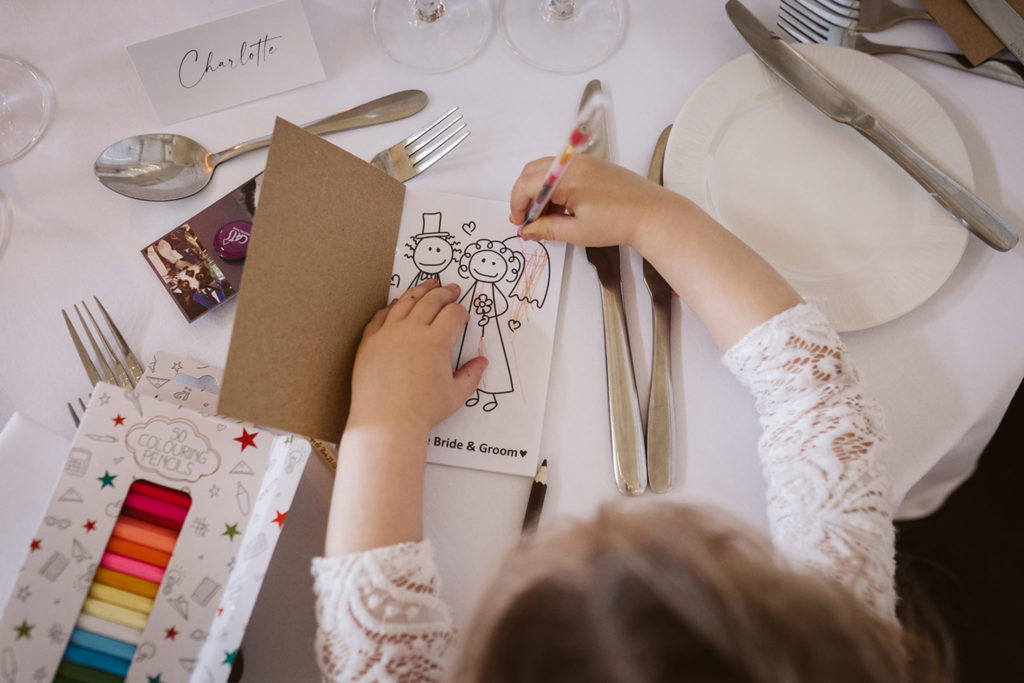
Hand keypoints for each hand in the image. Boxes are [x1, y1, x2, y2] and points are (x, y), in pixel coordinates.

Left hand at [347, 280, 487, 436]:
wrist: (386, 421)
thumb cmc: (422, 411)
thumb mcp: (456, 395)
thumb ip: (471, 375)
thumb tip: (481, 363)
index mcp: (436, 341)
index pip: (453, 313)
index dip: (461, 311)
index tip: (463, 315)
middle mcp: (412, 331)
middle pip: (431, 300)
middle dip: (445, 292)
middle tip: (452, 288)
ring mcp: (388, 333)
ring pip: (406, 302)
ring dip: (419, 291)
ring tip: (427, 286)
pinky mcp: (370, 341)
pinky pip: (381, 316)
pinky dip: (392, 307)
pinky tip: (397, 305)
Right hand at [509, 154, 686, 248]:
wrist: (651, 214)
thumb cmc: (617, 223)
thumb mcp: (577, 231)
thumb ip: (546, 229)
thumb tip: (526, 230)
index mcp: (566, 177)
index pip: (527, 184)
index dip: (517, 205)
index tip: (519, 223)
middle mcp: (572, 163)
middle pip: (532, 172)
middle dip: (525, 196)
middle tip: (528, 220)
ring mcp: (583, 161)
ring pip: (546, 171)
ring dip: (539, 192)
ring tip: (547, 218)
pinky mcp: (592, 165)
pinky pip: (562, 171)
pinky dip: (554, 187)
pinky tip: (562, 209)